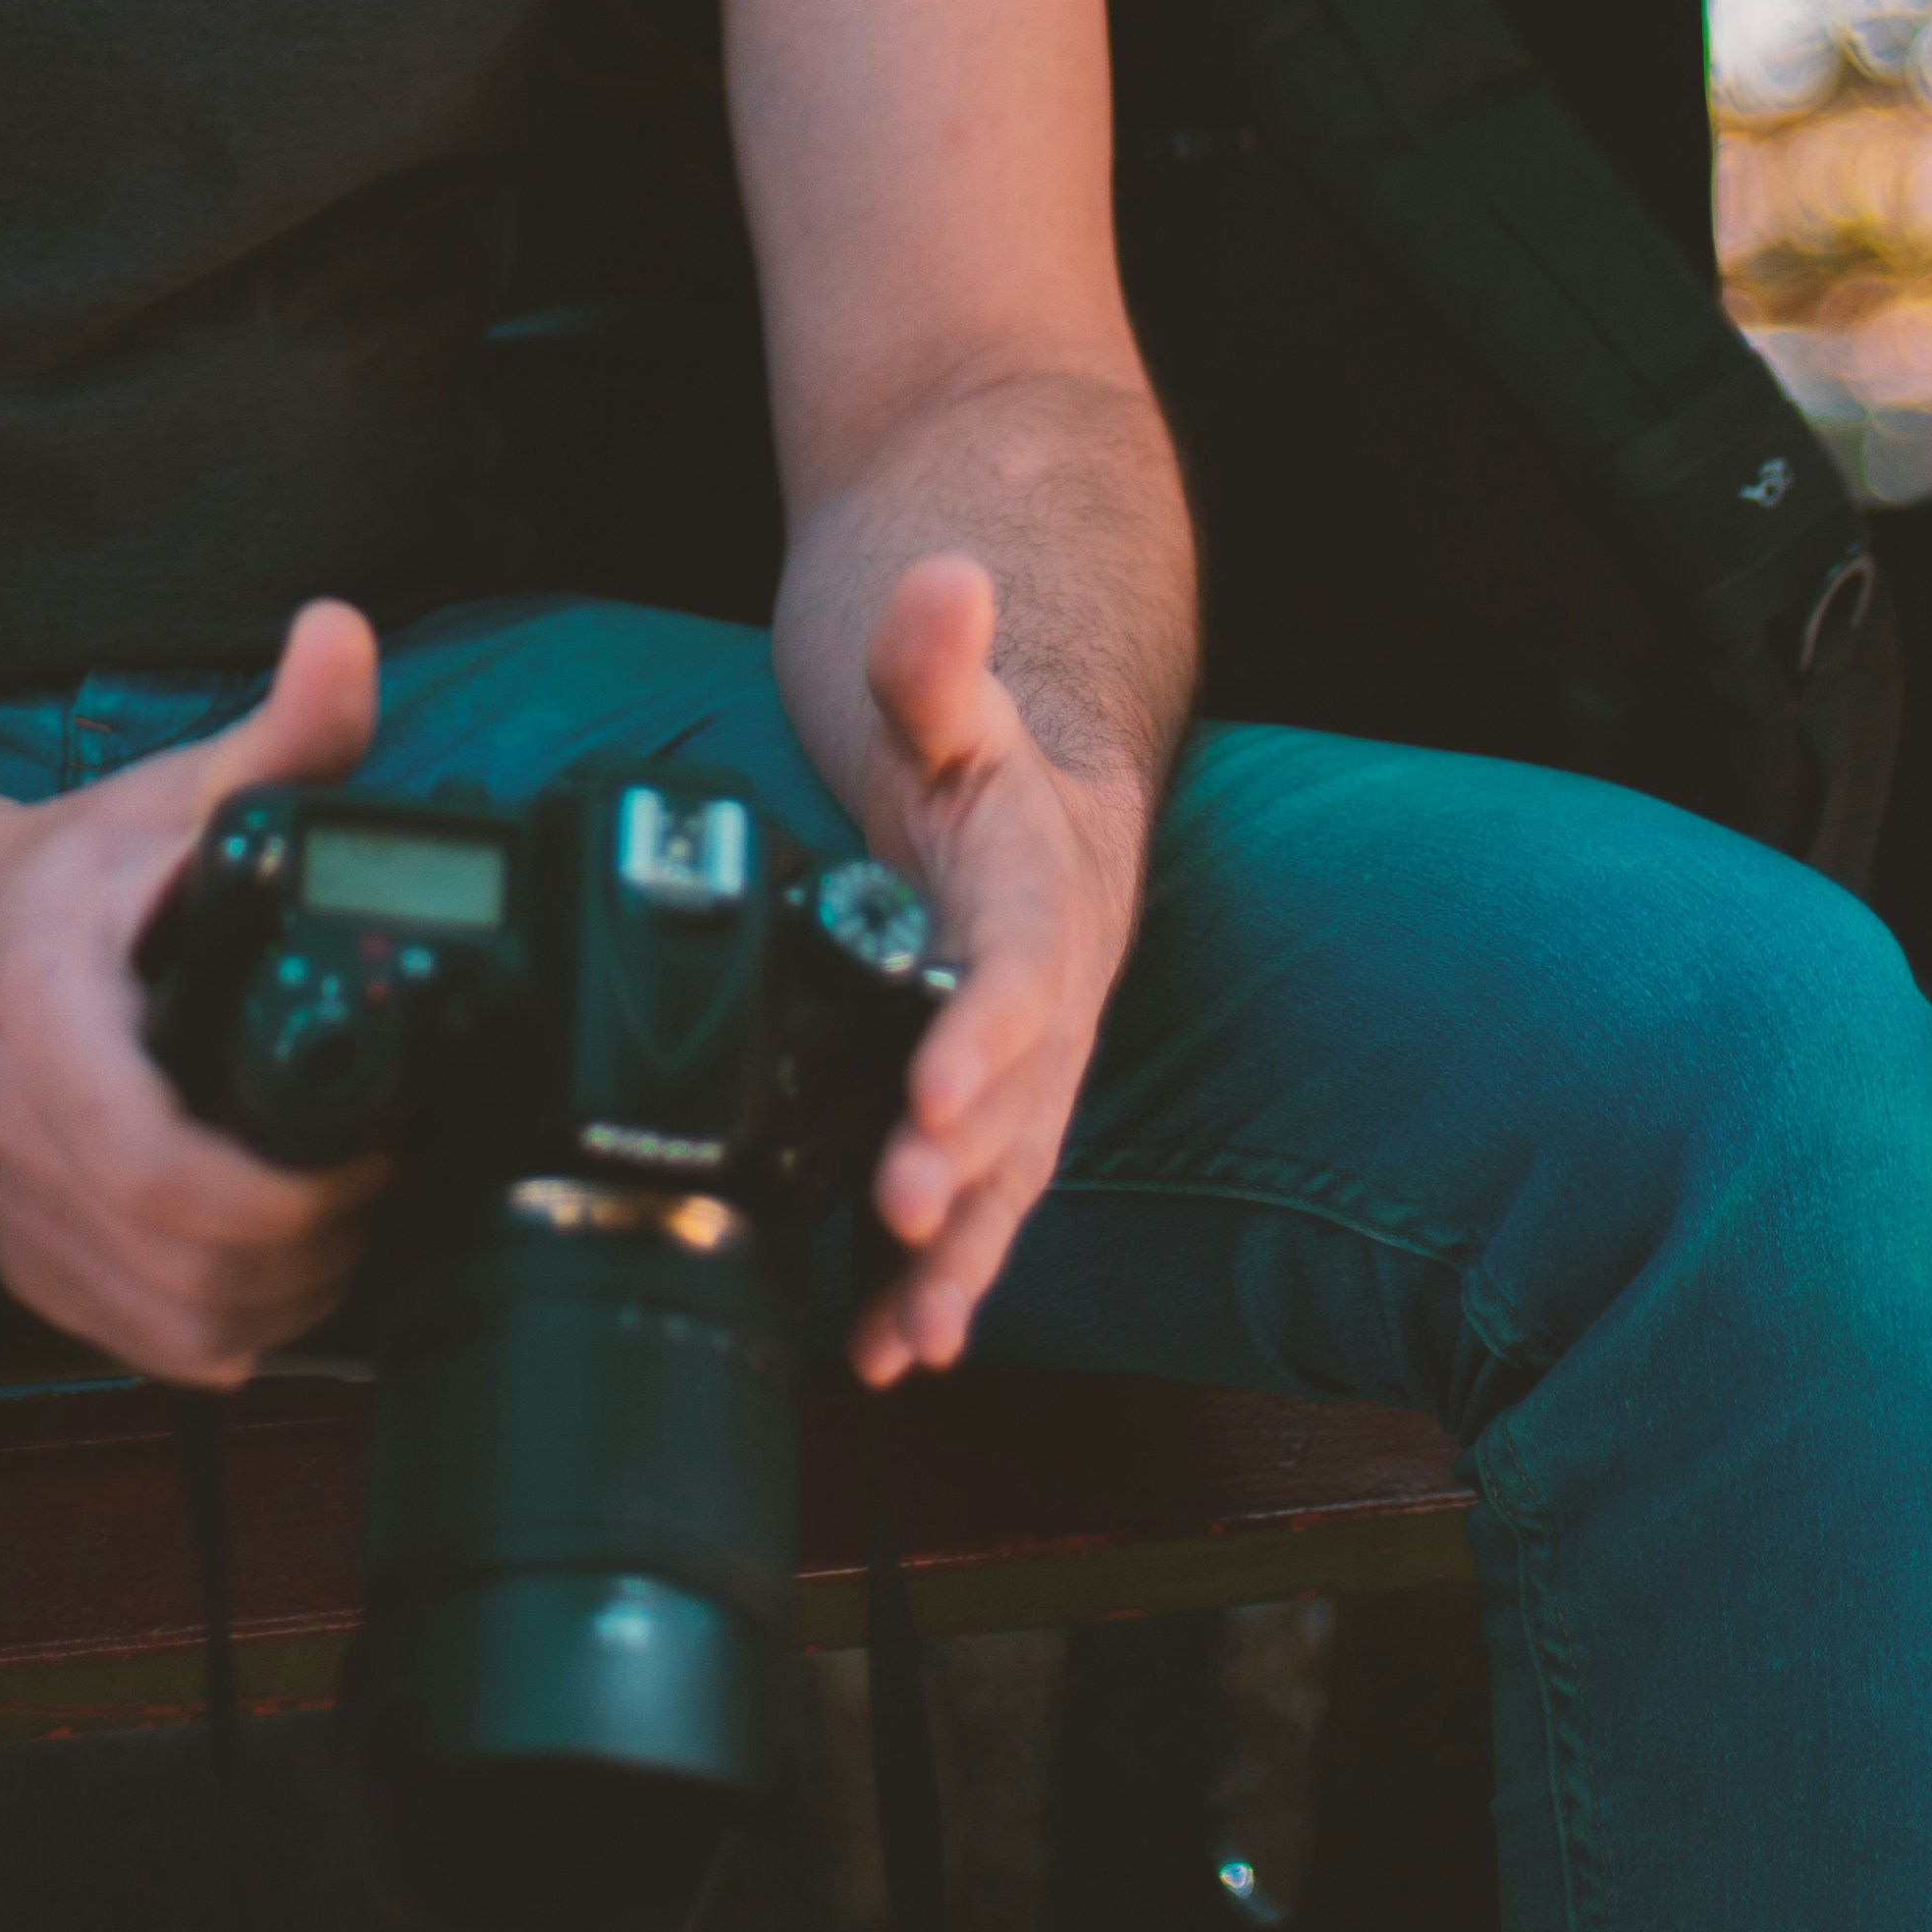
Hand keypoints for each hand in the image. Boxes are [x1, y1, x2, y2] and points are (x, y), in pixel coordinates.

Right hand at [0, 598, 386, 1384]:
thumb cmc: (67, 873)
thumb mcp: (175, 792)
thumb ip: (280, 732)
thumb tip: (345, 635)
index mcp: (46, 1030)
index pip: (165, 1175)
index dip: (289, 1197)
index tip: (371, 1149)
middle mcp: (13, 1140)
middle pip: (183, 1276)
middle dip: (310, 1255)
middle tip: (378, 1188)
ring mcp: (14, 1215)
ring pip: (171, 1332)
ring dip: (280, 1302)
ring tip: (341, 1225)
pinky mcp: (26, 1264)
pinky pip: (141, 1346)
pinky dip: (225, 1329)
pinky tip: (274, 1270)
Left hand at [853, 554, 1144, 1385]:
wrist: (1047, 807)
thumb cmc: (986, 755)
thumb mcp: (951, 697)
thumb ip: (934, 656)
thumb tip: (945, 578)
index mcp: (1040, 895)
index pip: (1020, 968)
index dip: (984, 1029)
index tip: (933, 1086)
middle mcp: (1049, 1000)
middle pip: (1019, 1098)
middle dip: (966, 1167)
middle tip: (902, 1216)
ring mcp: (1024, 1071)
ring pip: (1005, 1178)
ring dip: (958, 1260)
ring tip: (904, 1336)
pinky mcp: (987, 1116)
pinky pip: (973, 1206)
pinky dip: (935, 1282)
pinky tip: (882, 1354)